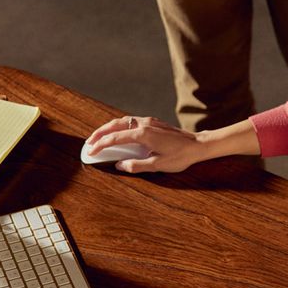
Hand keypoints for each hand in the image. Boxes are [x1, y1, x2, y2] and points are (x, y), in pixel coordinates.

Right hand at [84, 116, 204, 172]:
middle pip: (115, 125)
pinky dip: (120, 127)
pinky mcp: (153, 122)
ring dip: (109, 128)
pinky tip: (118, 134)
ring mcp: (149, 121)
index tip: (91, 151)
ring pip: (122, 121)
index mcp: (143, 134)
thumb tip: (119, 165)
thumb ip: (136, 166)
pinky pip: (131, 121)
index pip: (115, 138)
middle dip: (99, 133)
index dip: (100, 145)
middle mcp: (144, 124)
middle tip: (89, 143)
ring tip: (99, 138)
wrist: (198, 145)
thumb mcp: (158, 165)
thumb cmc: (181, 156)